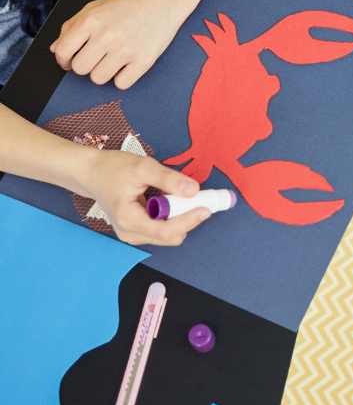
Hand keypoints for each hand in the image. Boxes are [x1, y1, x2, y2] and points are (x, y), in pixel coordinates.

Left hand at [51, 0, 191, 88]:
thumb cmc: (130, 2)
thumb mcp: (96, 6)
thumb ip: (72, 26)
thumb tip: (56, 49)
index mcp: (92, 20)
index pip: (63, 51)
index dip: (63, 59)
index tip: (70, 60)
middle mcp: (107, 35)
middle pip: (80, 68)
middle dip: (86, 65)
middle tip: (98, 56)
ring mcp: (126, 49)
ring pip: (98, 78)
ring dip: (104, 72)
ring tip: (114, 59)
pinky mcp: (144, 60)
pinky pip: (121, 84)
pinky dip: (123, 77)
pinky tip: (128, 64)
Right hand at [72, 149, 209, 245]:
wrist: (92, 173)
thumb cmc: (113, 168)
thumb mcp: (143, 167)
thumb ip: (169, 179)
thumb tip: (194, 191)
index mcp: (129, 220)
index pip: (166, 231)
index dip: (189, 221)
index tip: (207, 208)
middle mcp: (130, 233)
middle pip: (170, 236)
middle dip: (187, 218)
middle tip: (198, 196)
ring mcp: (132, 234)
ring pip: (168, 234)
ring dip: (180, 216)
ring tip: (177, 194)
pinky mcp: (137, 230)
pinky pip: (162, 228)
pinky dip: (171, 215)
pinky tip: (167, 198)